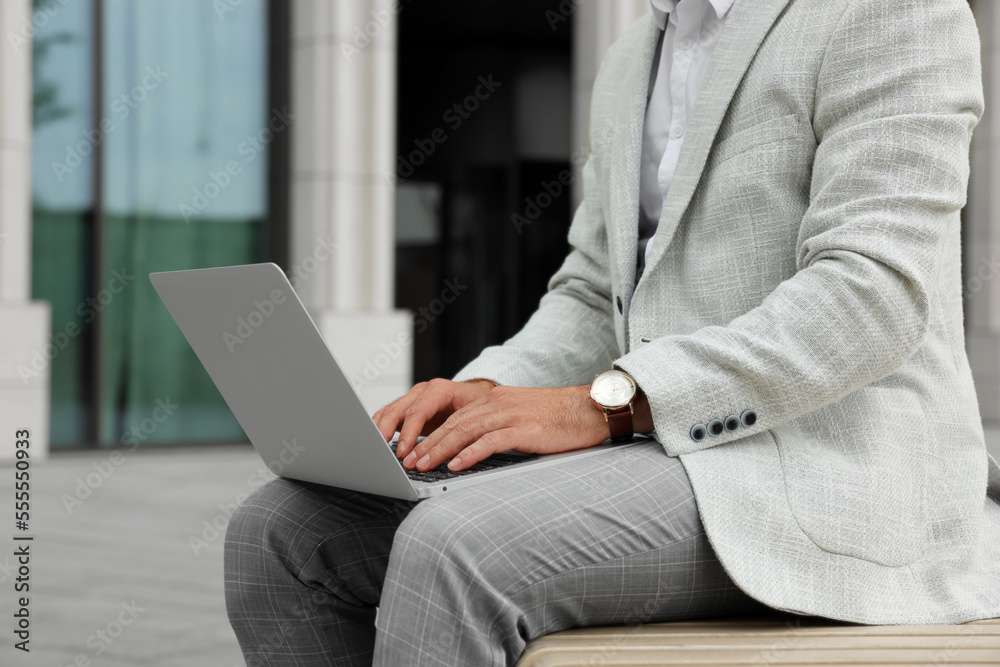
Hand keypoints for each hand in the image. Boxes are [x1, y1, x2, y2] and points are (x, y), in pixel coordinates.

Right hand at [373, 378, 496, 459]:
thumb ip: (462, 432)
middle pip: (397, 409)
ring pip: (388, 411)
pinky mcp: (407, 408)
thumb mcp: (475, 416)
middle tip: (382, 451)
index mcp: (439, 390)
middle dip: (387, 431)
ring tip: (375, 449)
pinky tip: (377, 443)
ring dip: (380, 431)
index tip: (404, 451)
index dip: (409, 432)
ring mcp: (412, 398)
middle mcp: (422, 392)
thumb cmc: (477, 404)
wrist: (475, 394)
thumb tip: (455, 455)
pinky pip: (388, 416)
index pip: (418, 411)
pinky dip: (380, 429)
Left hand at [398, 385, 611, 471]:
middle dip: (428, 444)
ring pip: (466, 431)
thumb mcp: (522, 417)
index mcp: (495, 399)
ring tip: (423, 466)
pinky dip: (470, 454)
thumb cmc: (559, 419)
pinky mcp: (524, 428)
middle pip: (454, 423)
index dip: (431, 434)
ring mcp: (511, 414)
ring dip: (441, 450)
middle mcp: (498, 402)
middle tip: (408, 462)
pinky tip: (456, 466)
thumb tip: (473, 448)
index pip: (455, 417)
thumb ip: (498, 427)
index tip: (414, 451)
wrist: (591, 409)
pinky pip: (490, 441)